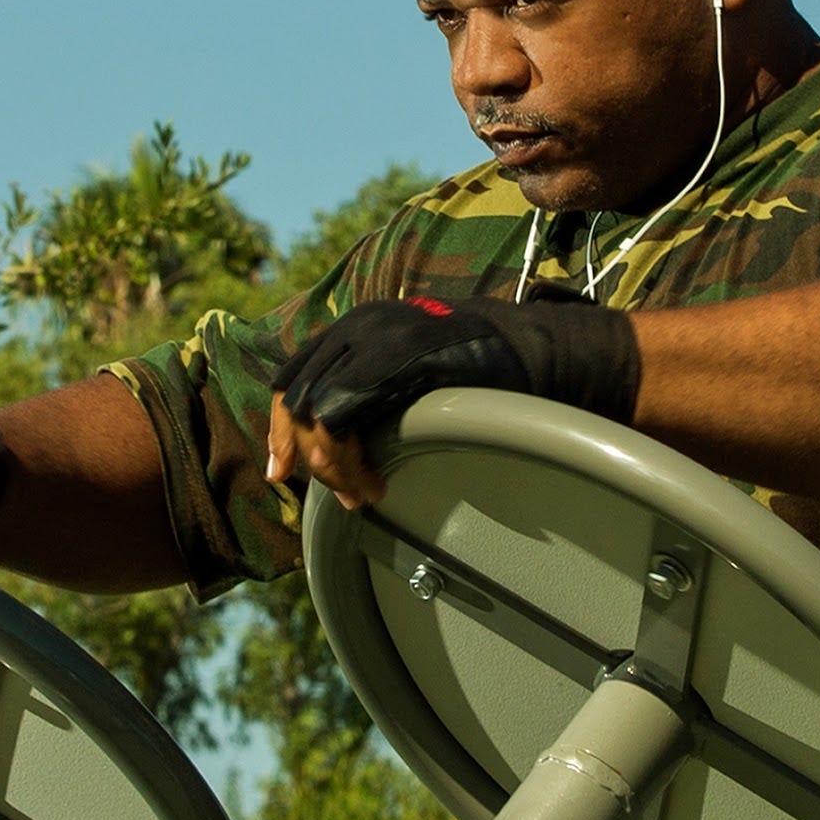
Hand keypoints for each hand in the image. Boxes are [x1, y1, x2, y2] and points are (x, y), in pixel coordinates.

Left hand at [262, 294, 639, 505]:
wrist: (539, 352)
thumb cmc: (485, 374)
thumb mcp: (415, 375)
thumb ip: (374, 391)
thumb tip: (337, 440)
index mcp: (357, 325)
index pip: (292, 376)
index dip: (279, 428)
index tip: (282, 473)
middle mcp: (358, 323)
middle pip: (293, 395)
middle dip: (302, 456)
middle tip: (338, 496)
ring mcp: (375, 336)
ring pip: (314, 413)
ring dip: (331, 467)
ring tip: (366, 496)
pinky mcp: (396, 359)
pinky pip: (341, 417)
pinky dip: (348, 461)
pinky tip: (377, 485)